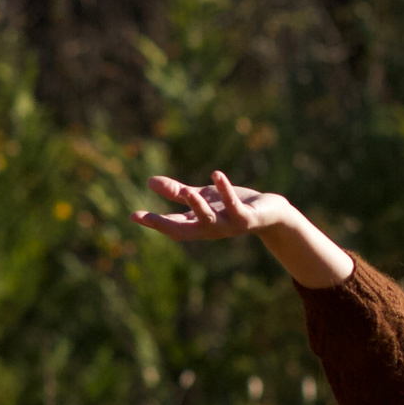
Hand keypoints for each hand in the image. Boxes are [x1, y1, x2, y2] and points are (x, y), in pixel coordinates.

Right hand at [132, 171, 283, 241]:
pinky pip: (234, 205)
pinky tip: (216, 174)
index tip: (134, 216)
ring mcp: (228, 226)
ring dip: (197, 207)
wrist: (270, 213)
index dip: (153, 222)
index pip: (172, 226)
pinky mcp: (246, 218)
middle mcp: (211, 229)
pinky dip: (225, 191)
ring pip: (209, 220)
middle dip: (164, 224)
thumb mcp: (203, 197)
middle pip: (184, 230)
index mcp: (199, 225)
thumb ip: (178, 192)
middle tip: (145, 217)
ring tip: (186, 192)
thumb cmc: (233, 205)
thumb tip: (149, 181)